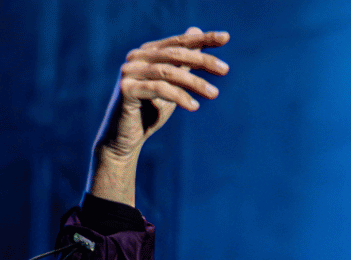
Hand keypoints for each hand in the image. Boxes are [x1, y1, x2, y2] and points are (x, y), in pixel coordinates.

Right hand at [91, 28, 229, 204]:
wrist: (125, 139)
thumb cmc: (150, 111)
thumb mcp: (172, 84)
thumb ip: (183, 61)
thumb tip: (196, 30)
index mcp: (147, 52)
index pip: (179, 42)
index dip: (203, 39)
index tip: (226, 38)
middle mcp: (136, 57)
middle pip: (175, 54)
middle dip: (202, 61)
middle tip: (225, 69)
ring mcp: (129, 72)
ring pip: (168, 72)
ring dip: (195, 82)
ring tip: (214, 93)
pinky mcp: (126, 89)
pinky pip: (158, 89)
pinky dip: (179, 97)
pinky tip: (194, 107)